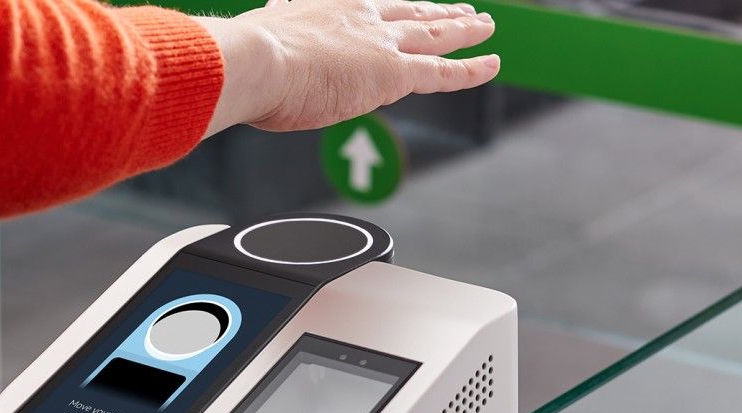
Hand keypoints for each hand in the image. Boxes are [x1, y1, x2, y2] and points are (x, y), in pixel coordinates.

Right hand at [194, 0, 498, 136]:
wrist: (254, 63)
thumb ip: (274, 45)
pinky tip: (493, 64)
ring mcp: (381, 44)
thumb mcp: (262, 40)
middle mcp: (361, 18)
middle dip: (438, 12)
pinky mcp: (394, 73)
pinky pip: (443, 72)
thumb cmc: (248, 62)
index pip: (371, 9)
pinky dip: (471, 69)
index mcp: (328, 8)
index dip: (392, 11)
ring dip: (464, 30)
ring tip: (486, 27)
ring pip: (435, 35)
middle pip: (411, 13)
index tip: (403, 9)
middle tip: (461, 11)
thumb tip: (258, 49)